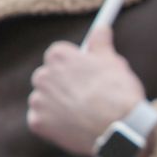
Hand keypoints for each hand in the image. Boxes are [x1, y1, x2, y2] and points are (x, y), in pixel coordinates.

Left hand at [27, 28, 145, 156]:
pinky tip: (73, 125)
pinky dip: (53, 123)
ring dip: (57, 103)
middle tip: (85, 95)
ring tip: (82, 113)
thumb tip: (101, 28)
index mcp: (58, 56)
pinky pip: (41, 119)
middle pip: (49, 76)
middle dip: (63, 84)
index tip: (86, 73)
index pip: (59, 54)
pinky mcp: (37, 122)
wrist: (119, 128)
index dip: (74, 64)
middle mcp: (43, 75)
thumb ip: (100, 43)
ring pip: (44, 98)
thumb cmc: (118, 92)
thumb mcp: (114, 61)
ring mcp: (38, 100)